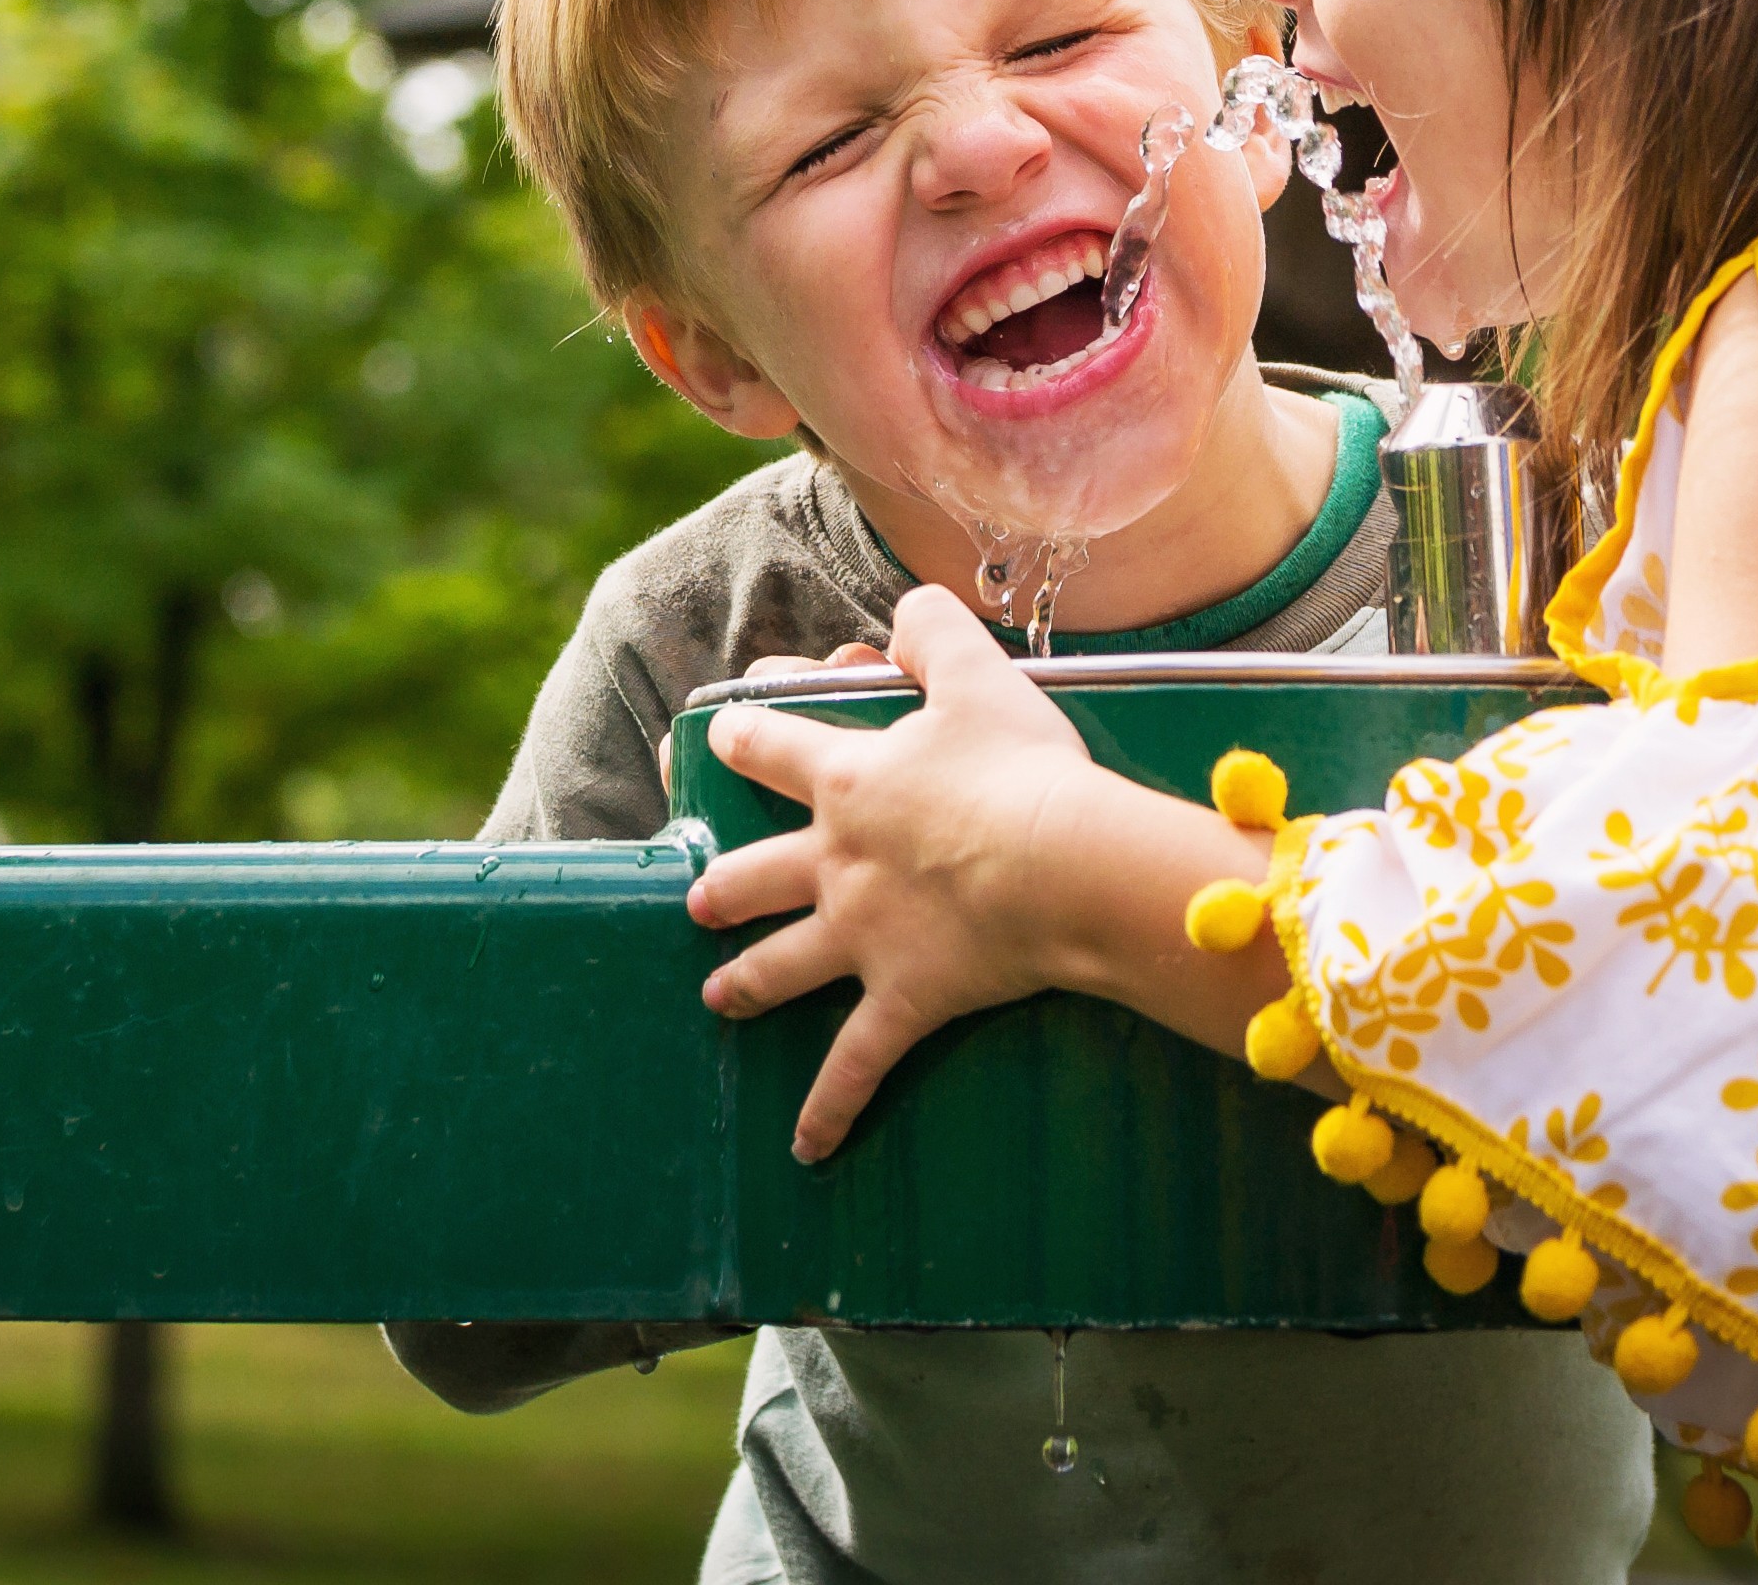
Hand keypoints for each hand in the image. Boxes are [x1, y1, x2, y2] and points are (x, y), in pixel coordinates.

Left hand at [688, 589, 1108, 1159]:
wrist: (1059, 863)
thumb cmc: (1022, 768)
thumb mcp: (977, 674)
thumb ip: (935, 630)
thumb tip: (910, 608)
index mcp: (848, 781)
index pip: (771, 746)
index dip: (742, 734)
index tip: (723, 729)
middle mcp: (836, 861)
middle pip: (754, 872)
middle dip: (722, 885)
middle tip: (698, 897)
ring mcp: (861, 937)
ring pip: (779, 965)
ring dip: (745, 982)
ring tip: (717, 996)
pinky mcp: (902, 1000)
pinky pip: (854, 1068)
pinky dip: (829, 1111)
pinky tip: (806, 1149)